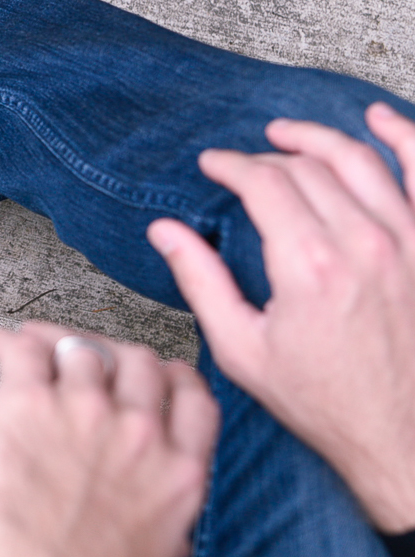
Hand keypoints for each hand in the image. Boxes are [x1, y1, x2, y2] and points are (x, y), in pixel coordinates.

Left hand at [0, 322, 217, 556]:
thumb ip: (166, 528)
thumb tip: (170, 530)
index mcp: (179, 475)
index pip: (193, 395)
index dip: (171, 376)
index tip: (152, 375)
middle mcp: (139, 433)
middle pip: (139, 359)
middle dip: (115, 356)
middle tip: (90, 361)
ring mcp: (84, 411)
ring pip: (83, 348)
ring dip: (61, 346)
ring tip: (39, 350)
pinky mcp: (29, 402)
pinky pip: (25, 350)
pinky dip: (12, 342)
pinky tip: (2, 345)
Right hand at [148, 102, 414, 532]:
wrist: (401, 439)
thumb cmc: (325, 401)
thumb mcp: (242, 348)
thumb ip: (201, 281)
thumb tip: (166, 232)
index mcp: (308, 265)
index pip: (264, 184)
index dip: (231, 165)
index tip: (214, 165)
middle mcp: (362, 244)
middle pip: (306, 168)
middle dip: (266, 157)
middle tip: (244, 165)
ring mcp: (408, 242)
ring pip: (360, 159)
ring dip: (320, 137)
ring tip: (290, 134)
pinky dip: (403, 137)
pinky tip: (380, 118)